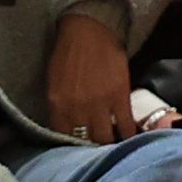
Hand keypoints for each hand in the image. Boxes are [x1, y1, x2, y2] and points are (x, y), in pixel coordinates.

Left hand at [45, 12, 137, 146]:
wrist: (89, 30)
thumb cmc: (67, 54)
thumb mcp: (53, 83)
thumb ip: (58, 108)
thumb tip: (66, 128)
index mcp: (57, 105)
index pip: (62, 138)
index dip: (70, 147)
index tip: (76, 150)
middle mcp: (77, 109)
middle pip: (85, 143)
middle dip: (90, 149)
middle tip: (96, 151)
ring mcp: (100, 105)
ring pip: (105, 139)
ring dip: (108, 145)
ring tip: (112, 147)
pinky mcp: (120, 98)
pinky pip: (125, 125)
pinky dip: (127, 135)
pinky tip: (129, 139)